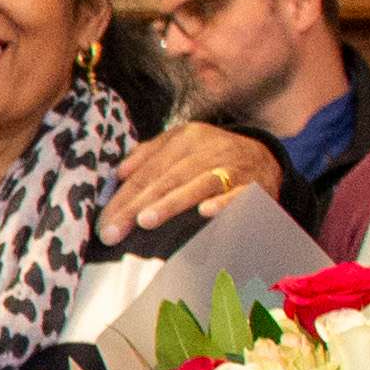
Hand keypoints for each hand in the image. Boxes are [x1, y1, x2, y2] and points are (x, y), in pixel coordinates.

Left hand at [98, 119, 282, 244]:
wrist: (265, 158)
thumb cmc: (210, 157)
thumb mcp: (182, 145)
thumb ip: (149, 155)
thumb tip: (118, 173)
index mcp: (185, 138)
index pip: (147, 171)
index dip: (123, 198)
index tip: (104, 224)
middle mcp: (208, 148)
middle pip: (166, 179)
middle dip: (137, 206)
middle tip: (114, 232)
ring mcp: (232, 166)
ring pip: (197, 184)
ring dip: (171, 203)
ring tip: (146, 220)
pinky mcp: (255, 185)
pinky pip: (237, 194)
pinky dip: (223, 203)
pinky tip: (205, 213)